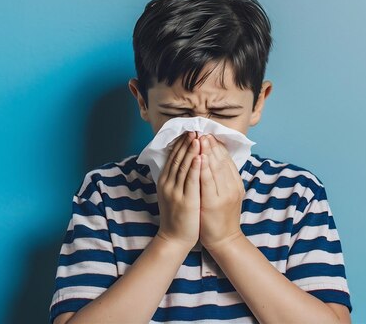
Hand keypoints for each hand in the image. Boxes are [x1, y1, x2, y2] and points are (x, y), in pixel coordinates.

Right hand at [155, 131, 201, 250]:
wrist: (174, 238)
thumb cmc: (177, 216)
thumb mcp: (172, 193)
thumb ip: (175, 178)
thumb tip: (181, 161)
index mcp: (165, 180)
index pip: (173, 157)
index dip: (181, 143)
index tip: (189, 130)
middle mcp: (168, 184)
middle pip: (178, 158)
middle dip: (186, 142)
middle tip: (194, 128)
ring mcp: (175, 192)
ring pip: (184, 167)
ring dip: (191, 150)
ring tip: (198, 137)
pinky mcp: (186, 201)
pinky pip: (191, 181)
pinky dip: (195, 168)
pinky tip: (200, 157)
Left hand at [197, 134, 245, 250]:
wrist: (224, 240)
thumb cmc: (221, 217)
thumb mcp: (226, 194)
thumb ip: (222, 179)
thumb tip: (214, 160)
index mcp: (235, 183)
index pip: (226, 159)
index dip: (217, 146)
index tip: (208, 134)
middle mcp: (232, 186)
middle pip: (222, 160)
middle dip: (211, 144)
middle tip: (203, 131)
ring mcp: (224, 194)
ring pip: (216, 168)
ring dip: (207, 151)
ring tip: (200, 138)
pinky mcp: (214, 203)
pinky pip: (208, 182)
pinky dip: (204, 168)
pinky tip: (198, 157)